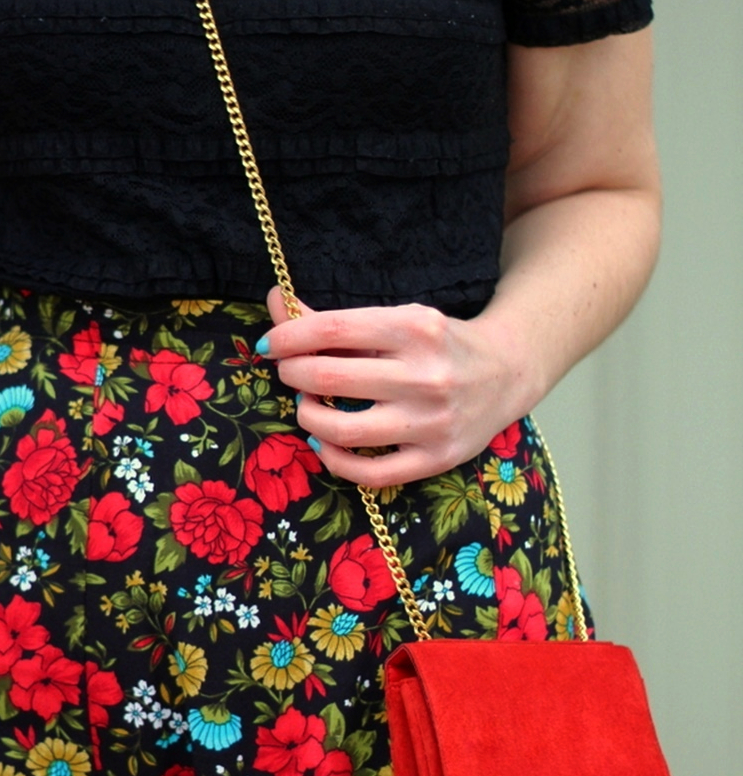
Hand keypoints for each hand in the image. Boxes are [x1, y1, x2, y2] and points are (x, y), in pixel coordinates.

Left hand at [262, 286, 534, 488]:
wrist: (506, 373)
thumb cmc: (439, 343)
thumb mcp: (396, 320)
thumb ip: (333, 320)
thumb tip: (274, 302)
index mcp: (414, 328)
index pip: (332, 330)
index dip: (288, 337)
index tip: (269, 344)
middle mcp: (425, 375)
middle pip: (330, 378)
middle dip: (293, 374)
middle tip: (290, 373)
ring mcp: (431, 421)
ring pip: (343, 430)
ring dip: (307, 417)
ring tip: (307, 405)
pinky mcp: (436, 458)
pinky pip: (370, 473)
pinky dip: (334, 460)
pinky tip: (324, 442)